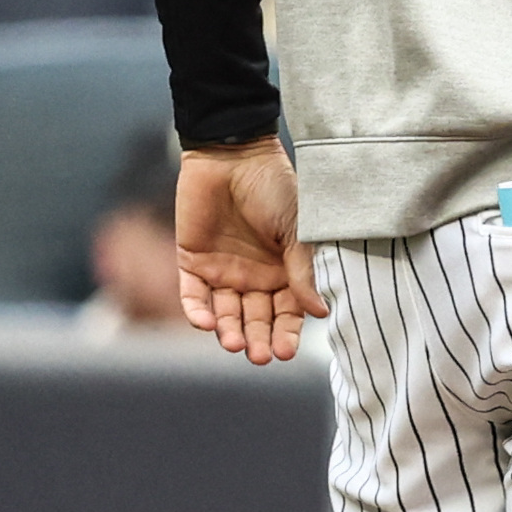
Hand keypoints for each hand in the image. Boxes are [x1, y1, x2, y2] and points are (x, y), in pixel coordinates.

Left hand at [176, 136, 328, 364]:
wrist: (231, 155)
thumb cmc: (273, 187)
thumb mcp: (297, 229)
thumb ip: (303, 270)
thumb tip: (320, 312)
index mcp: (285, 270)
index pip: (288, 311)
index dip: (287, 332)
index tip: (286, 351)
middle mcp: (255, 276)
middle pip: (257, 318)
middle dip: (259, 338)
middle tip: (262, 356)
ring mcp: (223, 271)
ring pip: (226, 313)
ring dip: (230, 330)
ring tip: (235, 344)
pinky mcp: (192, 262)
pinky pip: (193, 296)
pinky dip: (198, 312)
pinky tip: (206, 324)